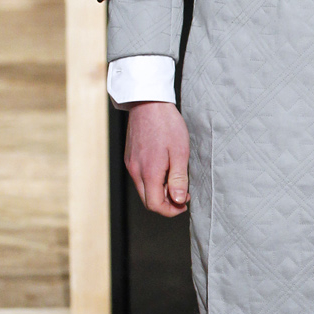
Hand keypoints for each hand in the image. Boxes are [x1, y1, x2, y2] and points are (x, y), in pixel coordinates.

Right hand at [124, 101, 189, 215]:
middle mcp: (135, 171)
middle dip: (166, 203)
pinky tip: (165, 170)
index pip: (155, 205)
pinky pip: (140, 178)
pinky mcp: (129, 158)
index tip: (184, 203)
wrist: (148, 102)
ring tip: (175, 180)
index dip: (171, 210)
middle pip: (147, 201)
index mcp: (149, 172)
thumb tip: (177, 201)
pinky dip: (153, 181)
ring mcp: (130, 164)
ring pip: (143, 190)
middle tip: (182, 194)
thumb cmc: (167, 125)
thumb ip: (178, 179)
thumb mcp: (180, 152)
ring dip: (159, 192)